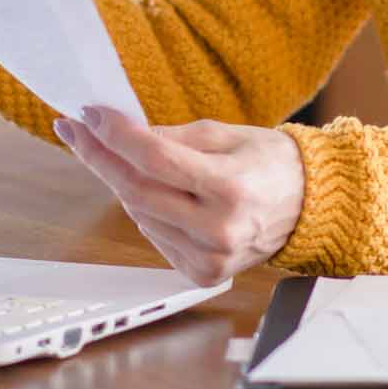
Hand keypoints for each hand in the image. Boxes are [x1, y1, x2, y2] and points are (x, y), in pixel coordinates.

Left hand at [53, 106, 303, 286]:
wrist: (309, 205)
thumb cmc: (271, 163)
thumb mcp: (224, 134)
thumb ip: (171, 138)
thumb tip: (120, 134)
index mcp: (230, 187)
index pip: (155, 159)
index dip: (115, 135)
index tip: (89, 115)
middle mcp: (220, 229)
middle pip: (136, 190)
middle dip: (100, 156)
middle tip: (78, 130)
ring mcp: (210, 257)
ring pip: (138, 213)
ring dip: (124, 182)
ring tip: (127, 157)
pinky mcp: (202, 273)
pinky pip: (153, 236)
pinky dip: (146, 210)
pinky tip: (160, 194)